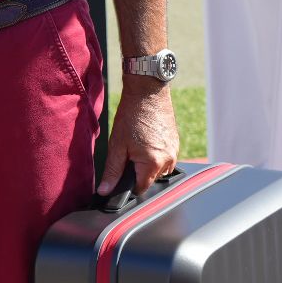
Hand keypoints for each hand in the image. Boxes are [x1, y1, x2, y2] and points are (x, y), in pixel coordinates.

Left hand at [95, 80, 179, 196]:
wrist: (147, 92)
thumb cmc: (131, 115)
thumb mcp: (117, 145)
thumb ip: (112, 171)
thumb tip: (105, 191)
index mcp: (153, 163)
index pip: (141, 188)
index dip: (129, 185)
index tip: (121, 174)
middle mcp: (168, 160)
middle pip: (150, 179)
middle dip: (138, 172)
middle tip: (128, 152)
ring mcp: (174, 152)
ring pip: (158, 169)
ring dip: (147, 164)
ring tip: (137, 144)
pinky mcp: (176, 144)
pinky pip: (165, 158)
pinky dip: (154, 154)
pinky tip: (145, 140)